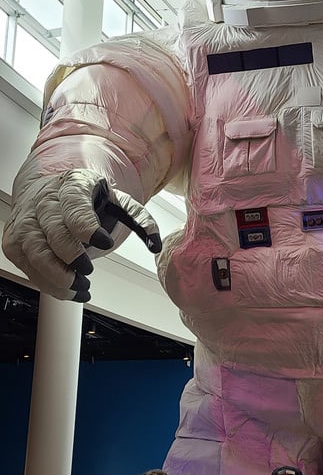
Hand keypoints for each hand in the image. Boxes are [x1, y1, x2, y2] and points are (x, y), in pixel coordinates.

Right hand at [3, 170, 160, 301]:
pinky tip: (66, 289)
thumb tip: (155, 244)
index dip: (87, 226)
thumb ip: (140, 219)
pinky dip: (46, 283)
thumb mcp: (118, 201)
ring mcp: (27, 220)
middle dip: (72, 256)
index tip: (104, 242)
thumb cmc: (88, 200)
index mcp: (72, 186)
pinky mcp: (15, 239)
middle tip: (88, 271)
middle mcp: (44, 201)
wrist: (51, 190)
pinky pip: (26, 265)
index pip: (74, 206)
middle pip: (53, 232)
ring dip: (57, 276)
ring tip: (80, 287)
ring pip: (35, 252)